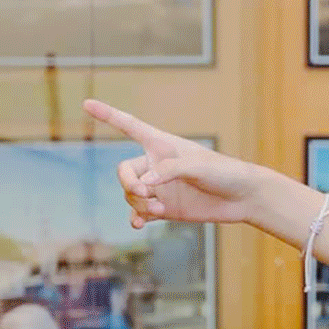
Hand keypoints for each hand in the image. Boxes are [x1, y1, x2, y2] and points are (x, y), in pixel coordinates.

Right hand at [83, 101, 261, 228]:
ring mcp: (159, 188)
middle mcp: (156, 165)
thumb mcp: (198, 166)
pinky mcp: (164, 208)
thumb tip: (145, 185)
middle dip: (129, 183)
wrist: (242, 197)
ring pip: (131, 195)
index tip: (86, 103)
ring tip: (158, 209)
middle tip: (146, 193)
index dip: (107, 115)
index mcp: (162, 144)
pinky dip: (136, 219)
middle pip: (124, 171)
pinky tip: (139, 225)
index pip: (129, 126)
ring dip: (138, 204)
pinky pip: (140, 213)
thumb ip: (170, 171)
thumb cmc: (224, 172)